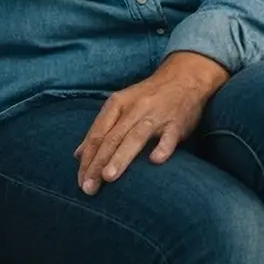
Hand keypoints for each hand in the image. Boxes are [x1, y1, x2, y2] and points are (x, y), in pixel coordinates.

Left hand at [74, 52, 229, 195]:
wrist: (185, 76)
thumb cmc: (148, 96)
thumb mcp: (121, 104)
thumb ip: (101, 128)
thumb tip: (78, 154)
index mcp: (118, 103)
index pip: (98, 133)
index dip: (88, 158)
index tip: (80, 181)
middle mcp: (135, 108)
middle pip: (113, 137)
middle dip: (99, 163)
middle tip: (88, 188)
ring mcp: (157, 115)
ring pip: (136, 136)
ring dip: (121, 156)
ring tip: (109, 177)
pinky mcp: (177, 123)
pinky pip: (169, 136)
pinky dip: (163, 147)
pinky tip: (155, 160)